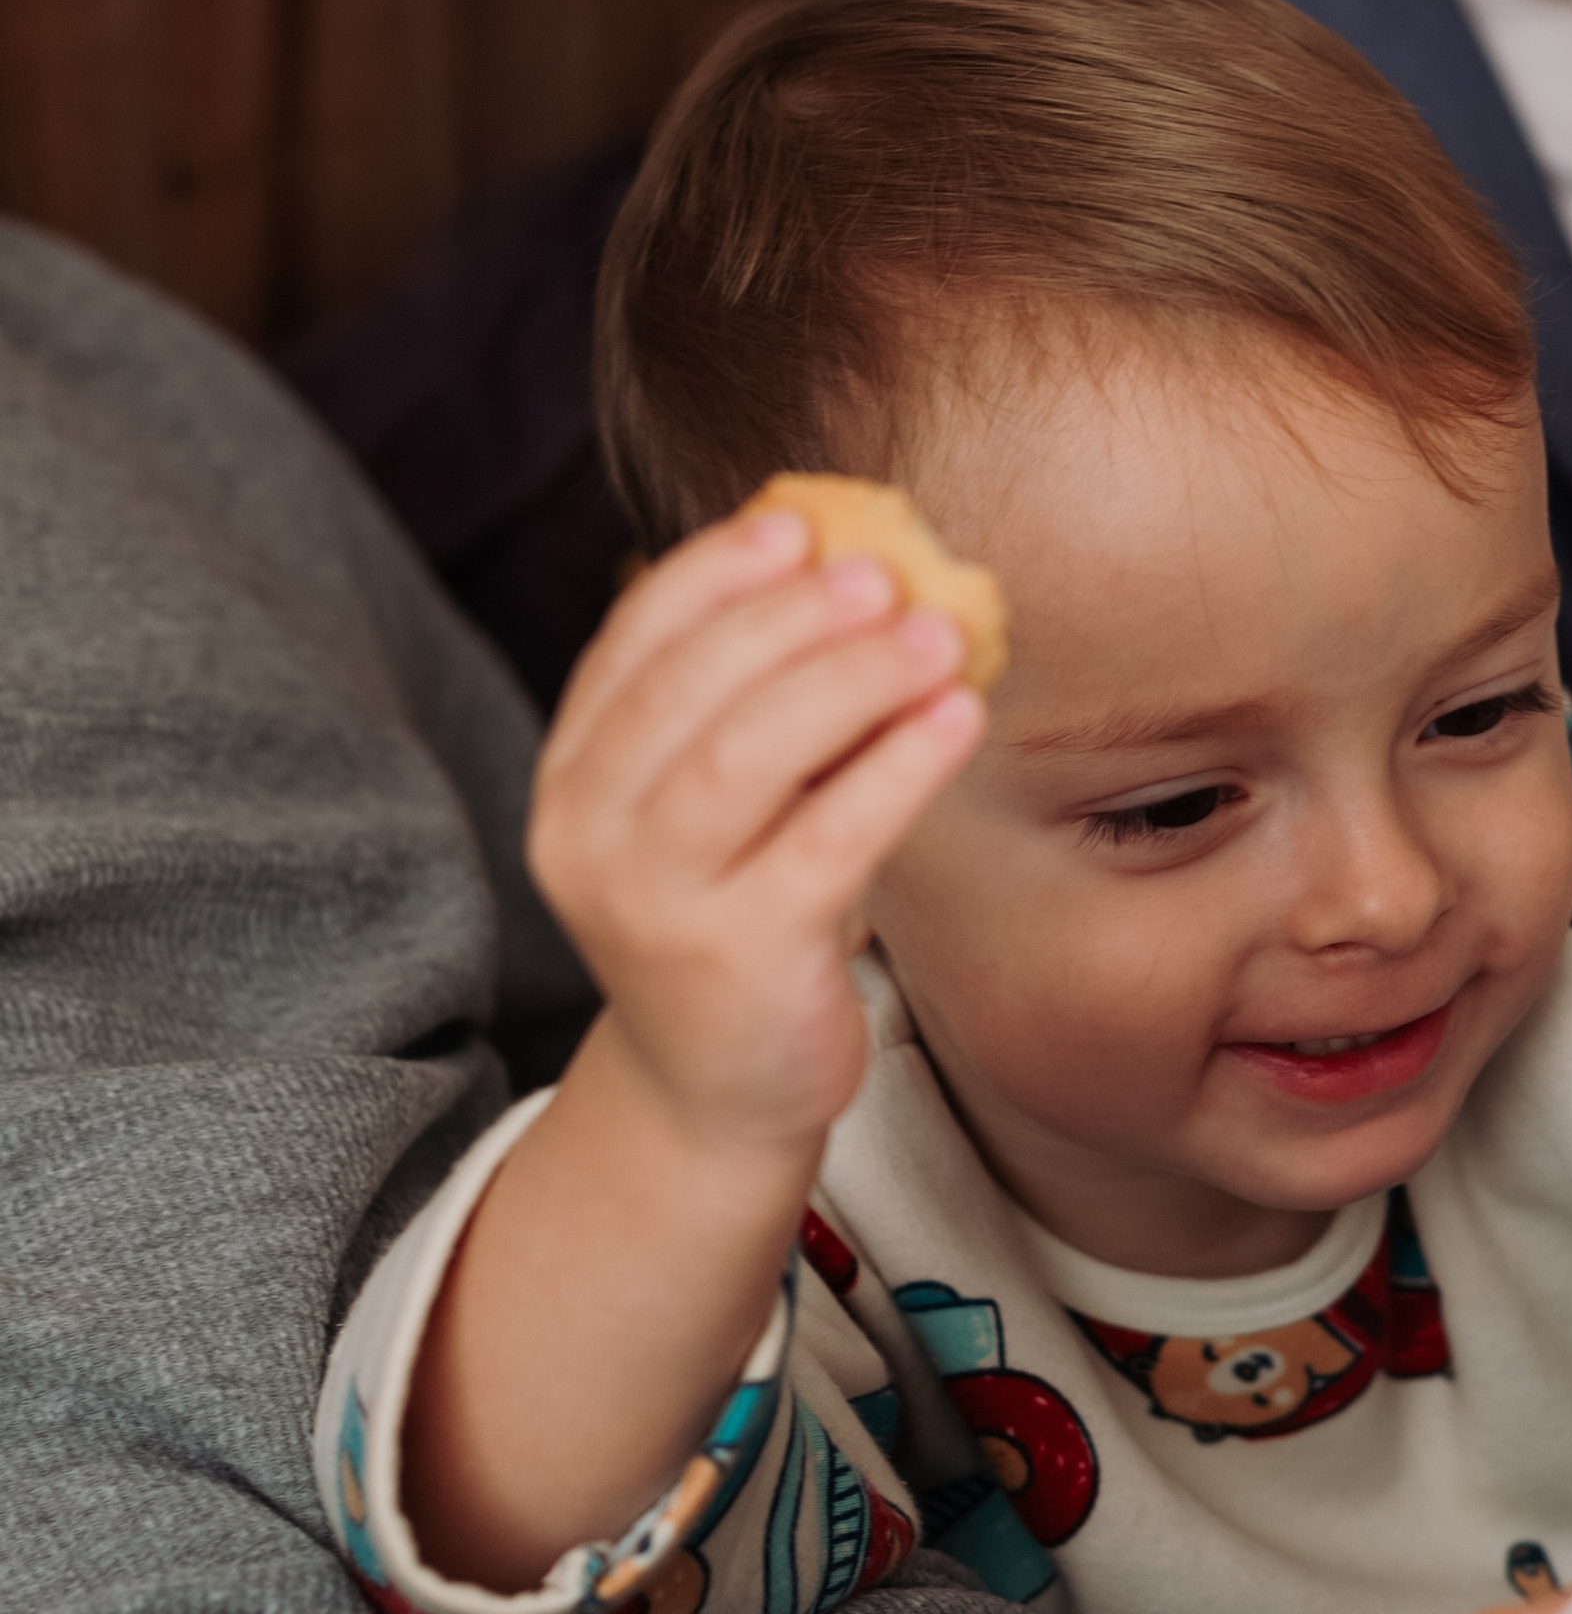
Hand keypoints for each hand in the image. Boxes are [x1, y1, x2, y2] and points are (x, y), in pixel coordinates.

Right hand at [531, 498, 984, 1164]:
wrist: (716, 1089)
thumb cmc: (734, 914)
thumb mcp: (713, 809)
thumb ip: (745, 705)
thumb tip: (853, 566)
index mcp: (571, 778)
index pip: (627, 646)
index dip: (711, 574)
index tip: (796, 524)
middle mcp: (589, 838)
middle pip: (686, 694)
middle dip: (789, 619)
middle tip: (883, 571)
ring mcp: (653, 904)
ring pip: (745, 759)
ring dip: (848, 680)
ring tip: (936, 635)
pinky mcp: (737, 959)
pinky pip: (827, 843)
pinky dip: (896, 770)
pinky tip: (957, 720)